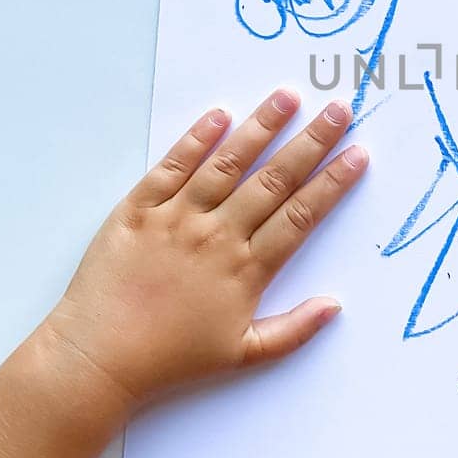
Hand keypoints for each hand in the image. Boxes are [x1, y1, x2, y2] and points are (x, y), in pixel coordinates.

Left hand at [37, 88, 367, 409]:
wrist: (98, 358)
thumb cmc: (171, 360)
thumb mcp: (242, 356)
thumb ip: (294, 330)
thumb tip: (335, 305)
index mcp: (246, 270)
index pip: (300, 215)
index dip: (333, 182)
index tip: (358, 154)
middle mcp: (217, 236)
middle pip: (273, 180)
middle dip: (311, 142)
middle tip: (339, 109)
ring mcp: (176, 218)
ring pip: (227, 164)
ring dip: (261, 127)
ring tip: (287, 96)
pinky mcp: (137, 210)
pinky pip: (171, 167)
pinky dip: (195, 139)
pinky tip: (219, 114)